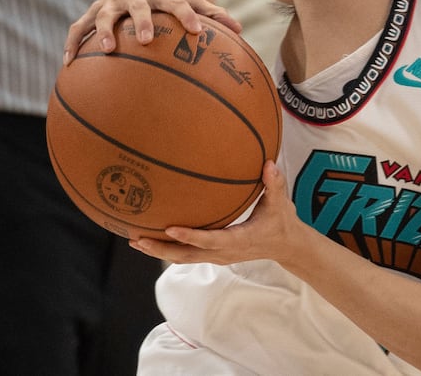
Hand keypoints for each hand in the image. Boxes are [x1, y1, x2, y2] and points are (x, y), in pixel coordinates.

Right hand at [64, 0, 237, 64]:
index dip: (188, 15)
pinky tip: (68, 63)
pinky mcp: (92, 11)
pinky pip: (77, 27)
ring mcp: (110, 3)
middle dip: (142, 21)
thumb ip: (212, 14)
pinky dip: (72, 43)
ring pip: (103, 15)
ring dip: (102, 30)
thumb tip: (241, 30)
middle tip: (147, 40)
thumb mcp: (187, 0)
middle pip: (138, 6)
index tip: (197, 31)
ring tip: (105, 50)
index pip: (179, 2)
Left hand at [129, 163, 302, 265]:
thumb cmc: (281, 222)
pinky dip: (169, 248)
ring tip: (135, 241)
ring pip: (183, 258)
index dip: (190, 236)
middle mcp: (224, 252)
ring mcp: (217, 257)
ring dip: (159, 251)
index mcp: (239, 240)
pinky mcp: (214, 255)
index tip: (170, 228)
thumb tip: (268, 163)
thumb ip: (274, 183)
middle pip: (187, 255)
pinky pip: (187, 254)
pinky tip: (152, 239)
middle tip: (138, 239)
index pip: (211, 240)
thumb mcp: (280, 203)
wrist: (285, 246)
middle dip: (161, 249)